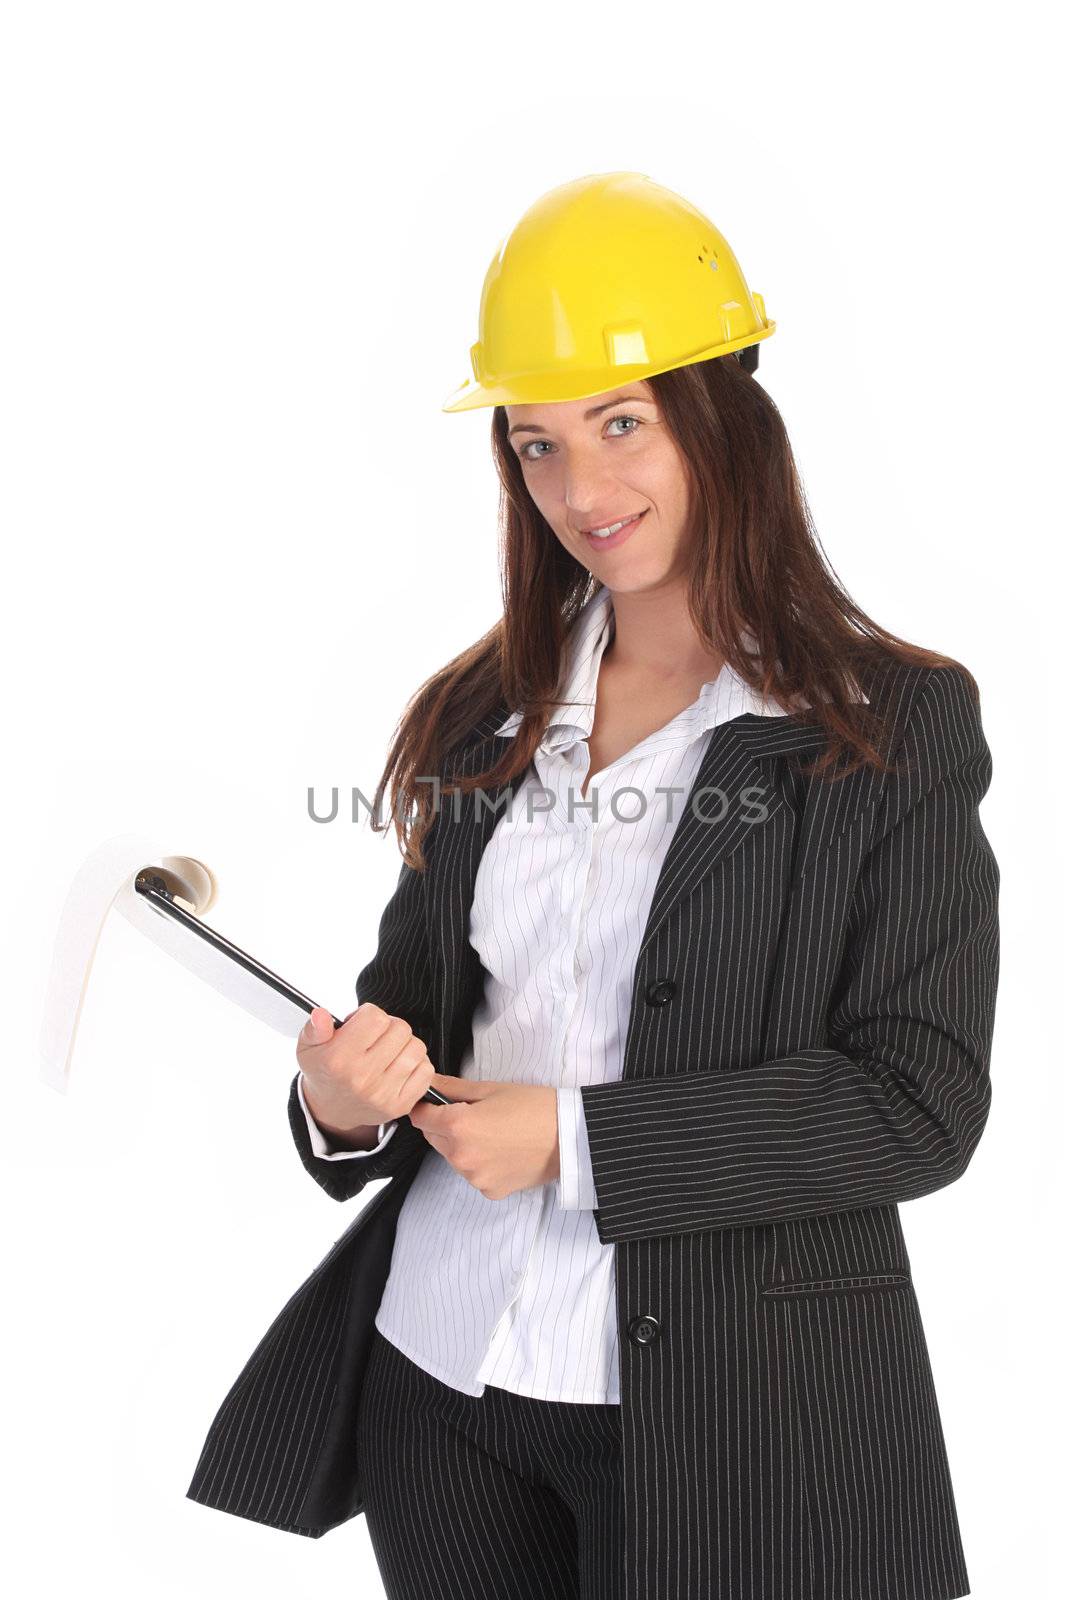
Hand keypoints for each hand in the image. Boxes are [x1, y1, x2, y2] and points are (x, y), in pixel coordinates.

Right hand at [296, 1003, 434, 1138]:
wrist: (332, 1109)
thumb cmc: (325, 1071)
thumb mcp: (309, 1047)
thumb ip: (314, 1028)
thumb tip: (321, 1014)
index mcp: (338, 1059)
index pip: (376, 1018)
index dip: (370, 1014)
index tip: (361, 1024)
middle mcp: (362, 1078)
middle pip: (400, 1029)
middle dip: (390, 1027)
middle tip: (377, 1037)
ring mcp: (383, 1094)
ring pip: (416, 1048)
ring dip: (406, 1044)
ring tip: (389, 1050)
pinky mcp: (400, 1105)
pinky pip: (426, 1071)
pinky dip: (417, 1064)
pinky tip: (400, 1065)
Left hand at [408, 1073, 560, 1200]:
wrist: (569, 1136)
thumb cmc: (534, 1107)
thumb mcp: (491, 1088)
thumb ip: (452, 1087)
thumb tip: (427, 1081)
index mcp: (458, 1126)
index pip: (420, 1118)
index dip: (426, 1107)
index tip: (437, 1102)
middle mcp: (461, 1156)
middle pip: (434, 1139)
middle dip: (445, 1126)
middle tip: (475, 1114)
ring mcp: (475, 1177)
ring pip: (453, 1158)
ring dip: (462, 1146)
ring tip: (494, 1133)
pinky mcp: (490, 1190)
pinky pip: (473, 1174)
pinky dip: (481, 1164)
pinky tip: (503, 1151)